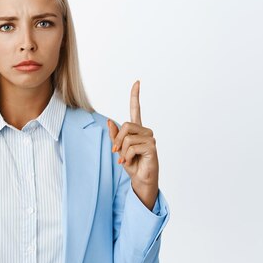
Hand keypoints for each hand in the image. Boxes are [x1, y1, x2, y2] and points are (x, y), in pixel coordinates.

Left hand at [107, 80, 158, 208]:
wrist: (141, 179)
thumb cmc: (131, 164)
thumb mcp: (118, 150)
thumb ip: (114, 136)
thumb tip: (110, 121)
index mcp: (136, 130)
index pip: (136, 109)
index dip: (135, 96)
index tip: (137, 82)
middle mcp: (145, 131)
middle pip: (125, 125)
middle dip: (117, 139)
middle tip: (115, 152)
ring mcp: (150, 138)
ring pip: (127, 137)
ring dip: (122, 151)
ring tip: (125, 159)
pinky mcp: (151, 147)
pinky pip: (132, 147)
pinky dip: (126, 157)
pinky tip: (130, 162)